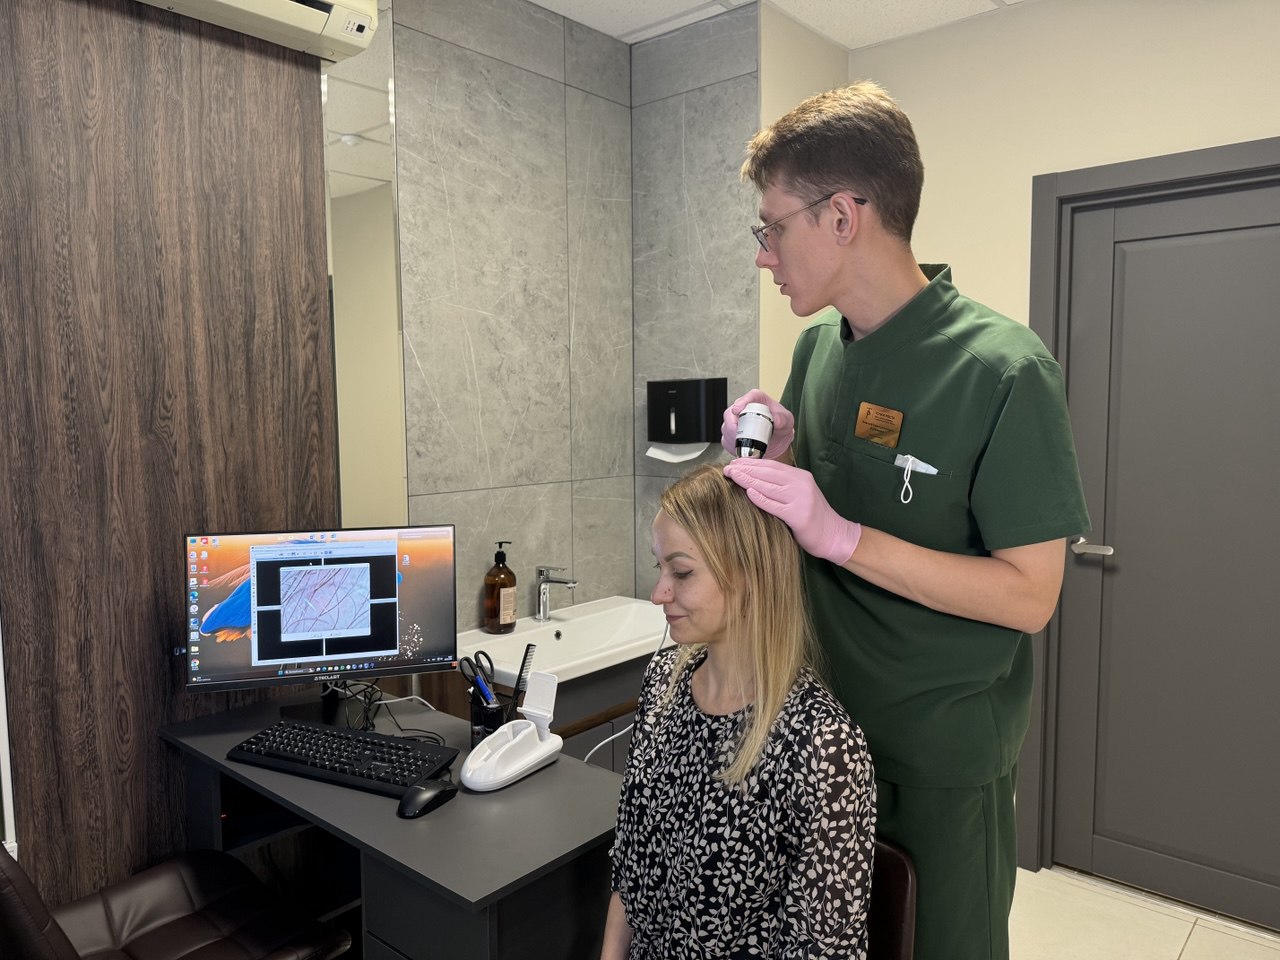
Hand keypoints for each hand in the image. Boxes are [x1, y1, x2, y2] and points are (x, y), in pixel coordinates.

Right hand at [720, 389, 794, 458]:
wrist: (776, 441)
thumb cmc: (780, 426)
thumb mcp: (787, 421)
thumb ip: (783, 419)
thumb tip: (777, 421)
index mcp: (758, 401)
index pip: (750, 397)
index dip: (742, 402)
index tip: (737, 409)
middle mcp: (743, 409)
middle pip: (731, 413)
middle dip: (732, 424)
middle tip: (739, 434)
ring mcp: (735, 422)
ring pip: (726, 427)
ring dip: (732, 437)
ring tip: (745, 444)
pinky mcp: (730, 434)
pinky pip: (726, 440)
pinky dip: (732, 446)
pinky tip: (742, 449)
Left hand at [724, 459, 861, 564]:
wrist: (834, 535)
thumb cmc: (813, 516)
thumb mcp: (800, 494)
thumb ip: (782, 486)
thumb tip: (755, 480)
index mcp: (801, 476)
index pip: (772, 466)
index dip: (752, 463)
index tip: (735, 463)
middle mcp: (801, 484)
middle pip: (768, 473)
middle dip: (745, 469)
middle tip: (728, 469)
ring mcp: (800, 499)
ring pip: (768, 486)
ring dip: (747, 480)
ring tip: (732, 476)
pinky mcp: (798, 515)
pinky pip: (774, 505)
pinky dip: (761, 498)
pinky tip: (748, 492)